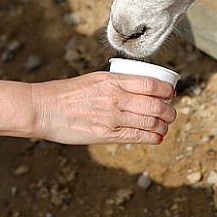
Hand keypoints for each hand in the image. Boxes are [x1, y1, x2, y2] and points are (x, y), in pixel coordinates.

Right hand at [0, 72, 177, 144]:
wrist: (45, 108)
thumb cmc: (68, 93)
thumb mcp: (95, 79)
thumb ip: (117, 84)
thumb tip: (139, 89)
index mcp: (113, 80)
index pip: (151, 84)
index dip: (166, 89)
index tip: (171, 92)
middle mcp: (115, 97)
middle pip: (155, 104)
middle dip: (169, 110)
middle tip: (171, 112)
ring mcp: (112, 116)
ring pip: (150, 122)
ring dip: (163, 125)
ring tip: (165, 125)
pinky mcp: (106, 134)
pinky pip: (137, 136)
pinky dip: (152, 137)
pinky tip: (157, 137)